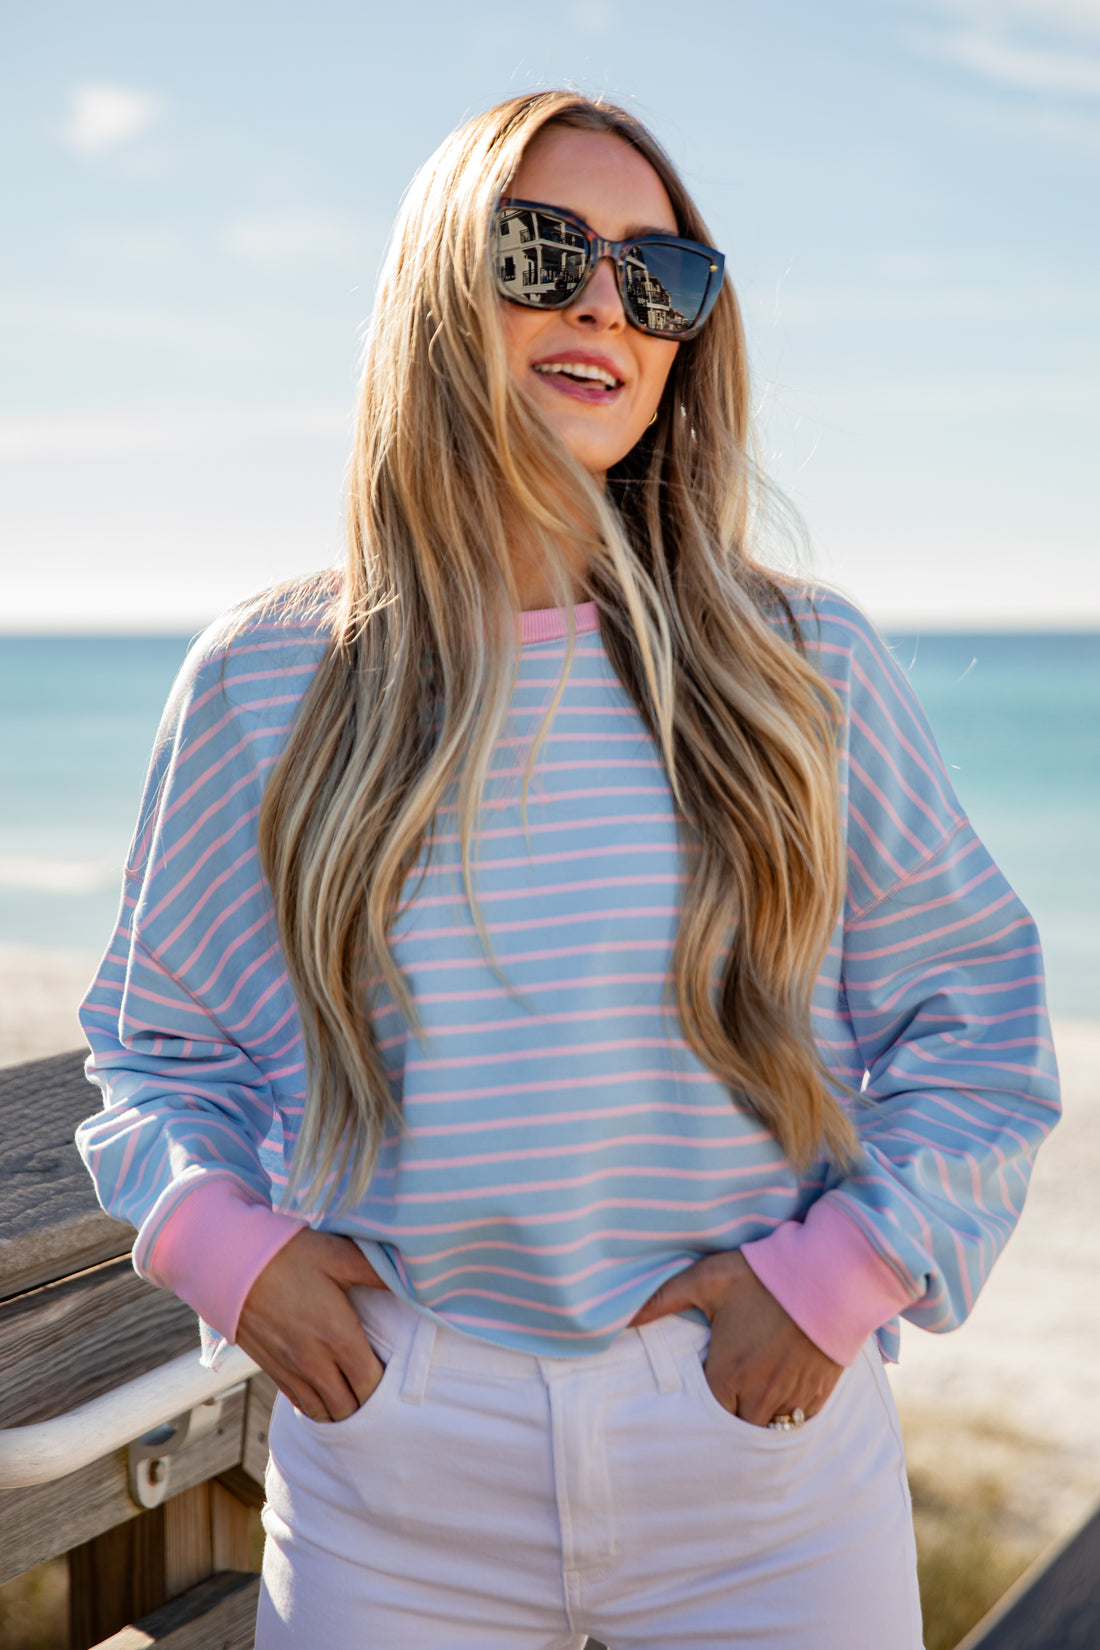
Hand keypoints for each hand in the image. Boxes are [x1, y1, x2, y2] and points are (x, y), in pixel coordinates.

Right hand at [235, 1229, 387, 1421]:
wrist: (230, 1262)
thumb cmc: (288, 1254)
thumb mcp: (337, 1254)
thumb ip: (377, 1271)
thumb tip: (412, 1281)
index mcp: (336, 1335)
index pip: (371, 1384)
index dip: (389, 1388)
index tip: (399, 1376)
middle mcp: (314, 1361)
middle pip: (349, 1408)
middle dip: (368, 1406)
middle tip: (383, 1391)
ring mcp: (290, 1369)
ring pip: (323, 1413)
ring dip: (343, 1410)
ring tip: (358, 1397)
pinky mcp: (271, 1369)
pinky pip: (300, 1404)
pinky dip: (318, 1407)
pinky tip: (329, 1394)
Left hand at [632, 1251, 841, 1427]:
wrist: (828, 1274)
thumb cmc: (763, 1274)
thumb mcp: (707, 1279)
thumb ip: (663, 1299)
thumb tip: (620, 1319)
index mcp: (728, 1371)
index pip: (707, 1417)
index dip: (701, 1415)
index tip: (699, 1404)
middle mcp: (759, 1391)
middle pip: (738, 1429)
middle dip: (729, 1423)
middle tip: (723, 1409)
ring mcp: (791, 1394)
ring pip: (770, 1429)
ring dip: (759, 1421)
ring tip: (751, 1407)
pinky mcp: (819, 1391)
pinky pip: (800, 1422)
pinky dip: (789, 1416)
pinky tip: (782, 1400)